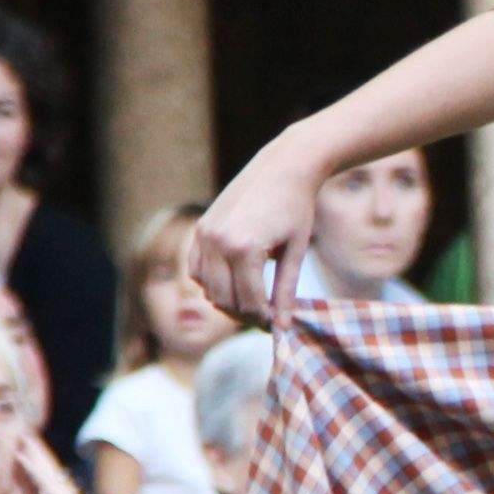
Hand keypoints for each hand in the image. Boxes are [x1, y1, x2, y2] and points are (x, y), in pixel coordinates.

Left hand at [3, 433, 121, 493]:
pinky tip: (21, 453)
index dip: (11, 459)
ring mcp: (60, 491)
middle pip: (31, 465)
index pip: (24, 475)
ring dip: (27, 448)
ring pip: (40, 465)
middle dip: (18, 448)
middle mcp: (52, 491)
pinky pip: (45, 476)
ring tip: (13, 428)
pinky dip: (33, 464)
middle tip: (3, 427)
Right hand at [192, 138, 324, 322]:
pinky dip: (210, 282)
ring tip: (251, 301)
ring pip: (207, 288)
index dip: (264, 319)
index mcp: (245, 249)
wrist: (284, 166)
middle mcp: (219, 242)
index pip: (249, 302)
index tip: (276, 325)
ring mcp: (205, 233)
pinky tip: (232, 282)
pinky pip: (196, 268)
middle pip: (224, 300)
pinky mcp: (201, 227)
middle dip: (245, 314)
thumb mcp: (296, 252)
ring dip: (226, 300)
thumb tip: (283, 327)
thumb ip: (286, 291)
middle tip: (265, 317)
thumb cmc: (298, 207)